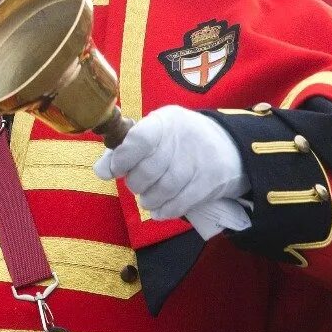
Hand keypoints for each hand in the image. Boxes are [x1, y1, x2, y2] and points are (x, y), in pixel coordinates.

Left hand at [93, 105, 246, 222]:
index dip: (122, 159)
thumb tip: (100, 170)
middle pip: (150, 169)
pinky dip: (165, 210)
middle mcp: (183, 138)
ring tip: (147, 199)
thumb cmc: (181, 139)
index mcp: (165, 121)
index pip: (139, 139)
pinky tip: (159, 210)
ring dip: (149, 199)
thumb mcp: (156, 132)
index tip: (115, 170)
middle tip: (136, 185)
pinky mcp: (211, 182)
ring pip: (165, 189)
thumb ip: (126, 149)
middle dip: (136, 183)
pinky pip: (182, 202)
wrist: (231, 146)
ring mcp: (199, 161)